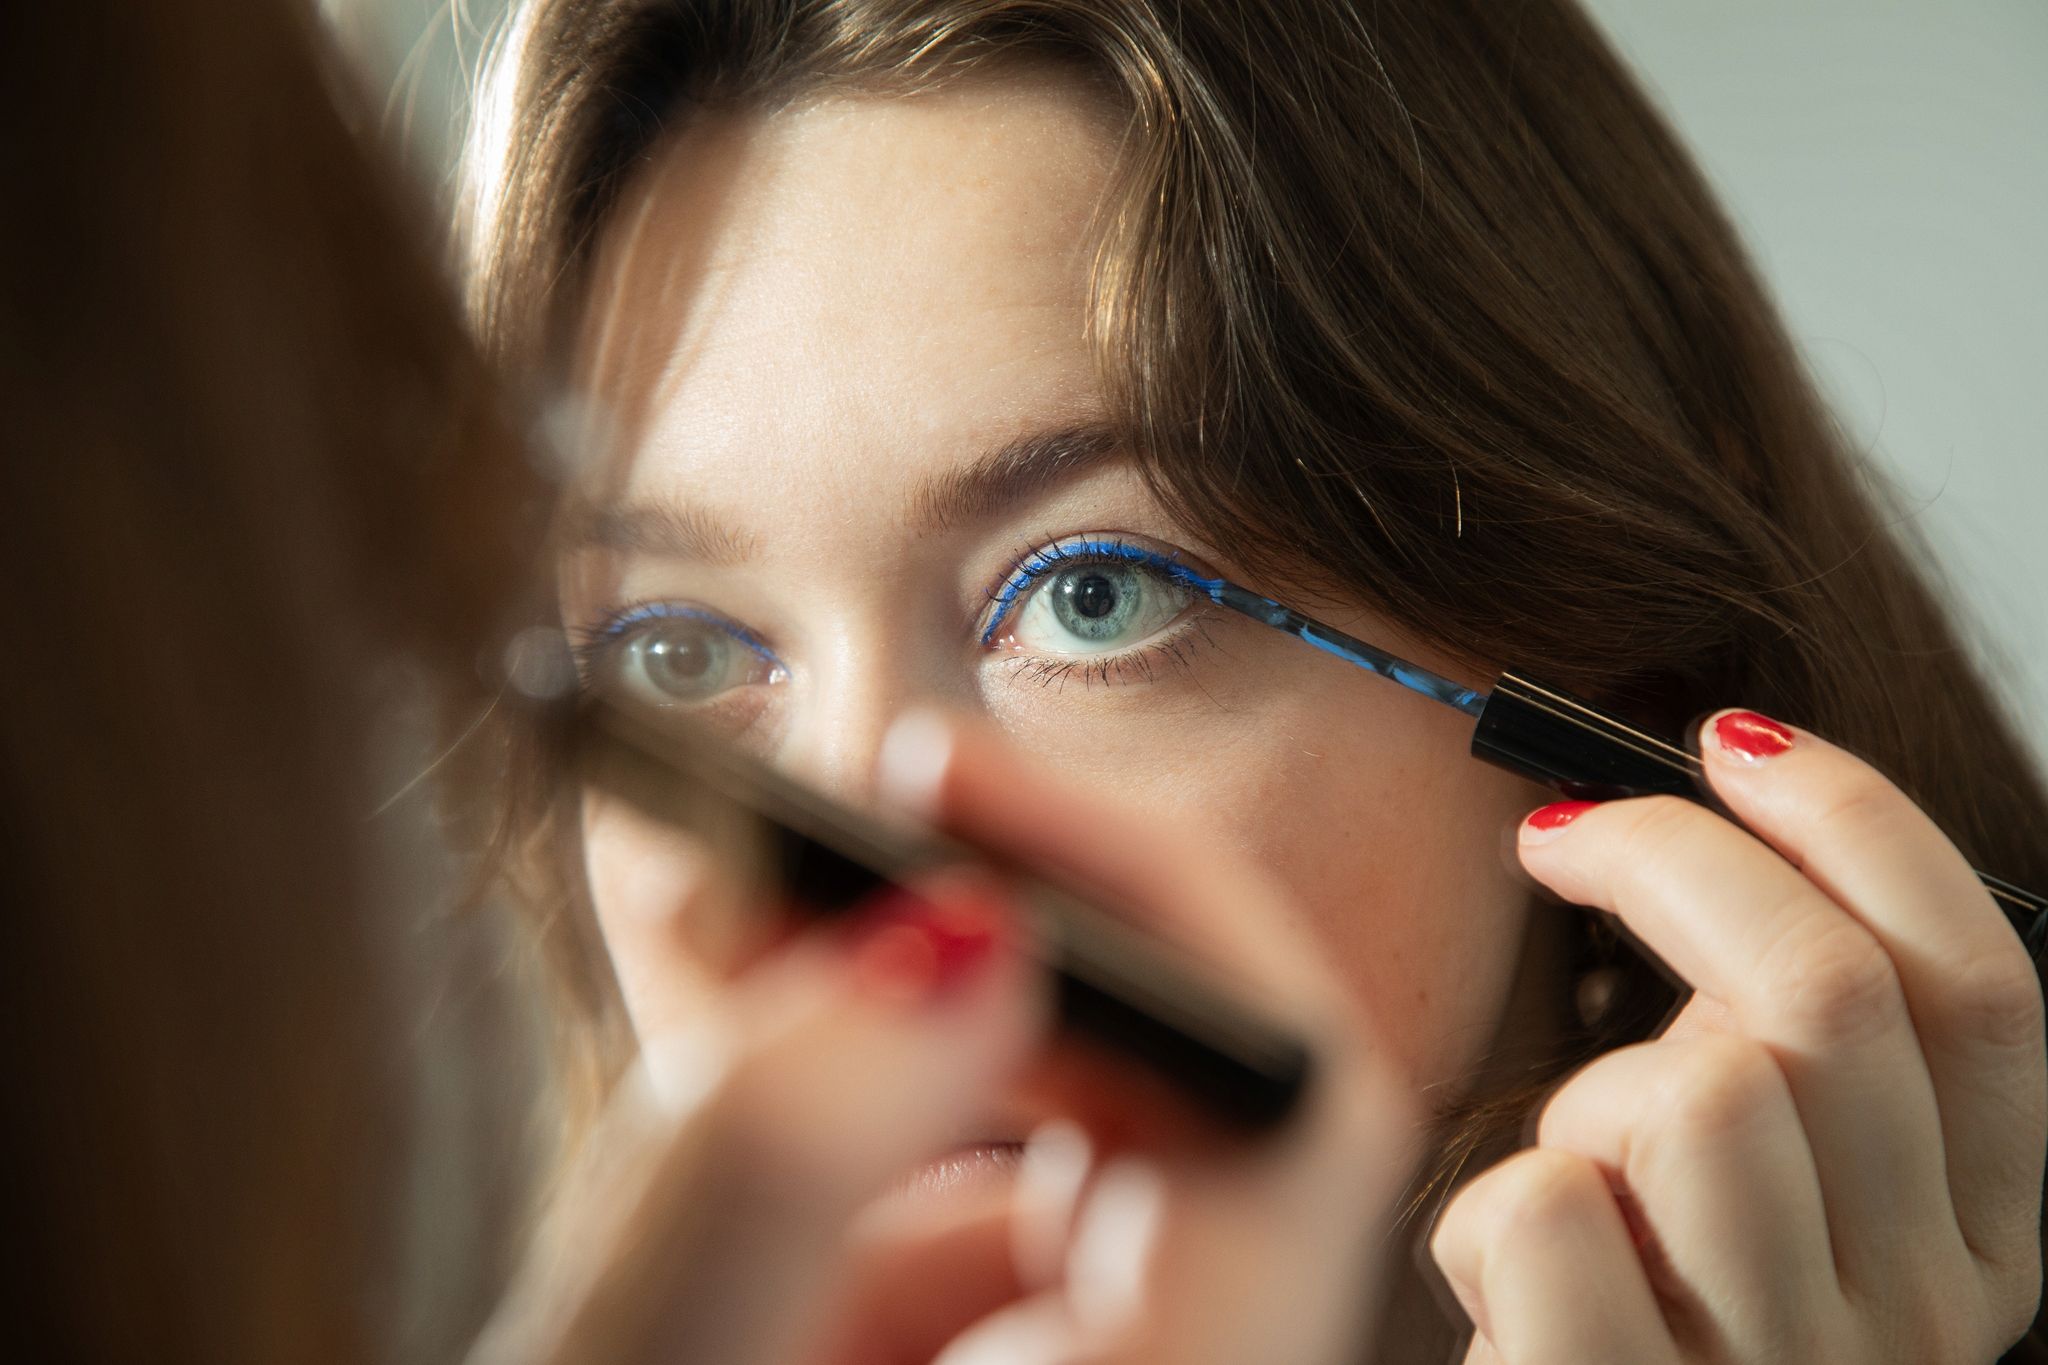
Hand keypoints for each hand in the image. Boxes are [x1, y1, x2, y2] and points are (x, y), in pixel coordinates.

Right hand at [472, 712, 1419, 1364]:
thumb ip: (773, 1169)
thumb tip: (952, 937)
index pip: (1292, 1101)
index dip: (1143, 890)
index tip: (937, 786)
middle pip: (1191, 1110)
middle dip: (991, 961)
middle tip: (807, 854)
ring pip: (1074, 1174)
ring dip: (906, 1077)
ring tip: (732, 1017)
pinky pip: (1004, 1255)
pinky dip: (878, 1181)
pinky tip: (756, 1201)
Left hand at [1431, 709, 2046, 1363]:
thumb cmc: (1659, 1328)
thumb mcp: (1778, 1199)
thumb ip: (1789, 1058)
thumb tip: (1701, 835)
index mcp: (1983, 1240)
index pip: (1981, 984)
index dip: (1856, 822)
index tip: (1729, 737)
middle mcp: (1921, 1316)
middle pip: (1824, 996)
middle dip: (1668, 856)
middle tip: (1560, 834)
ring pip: (1689, 1098)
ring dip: (1585, 1095)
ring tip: (1575, 1172)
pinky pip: (1538, 1210)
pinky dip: (1486, 1209)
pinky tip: (1511, 1280)